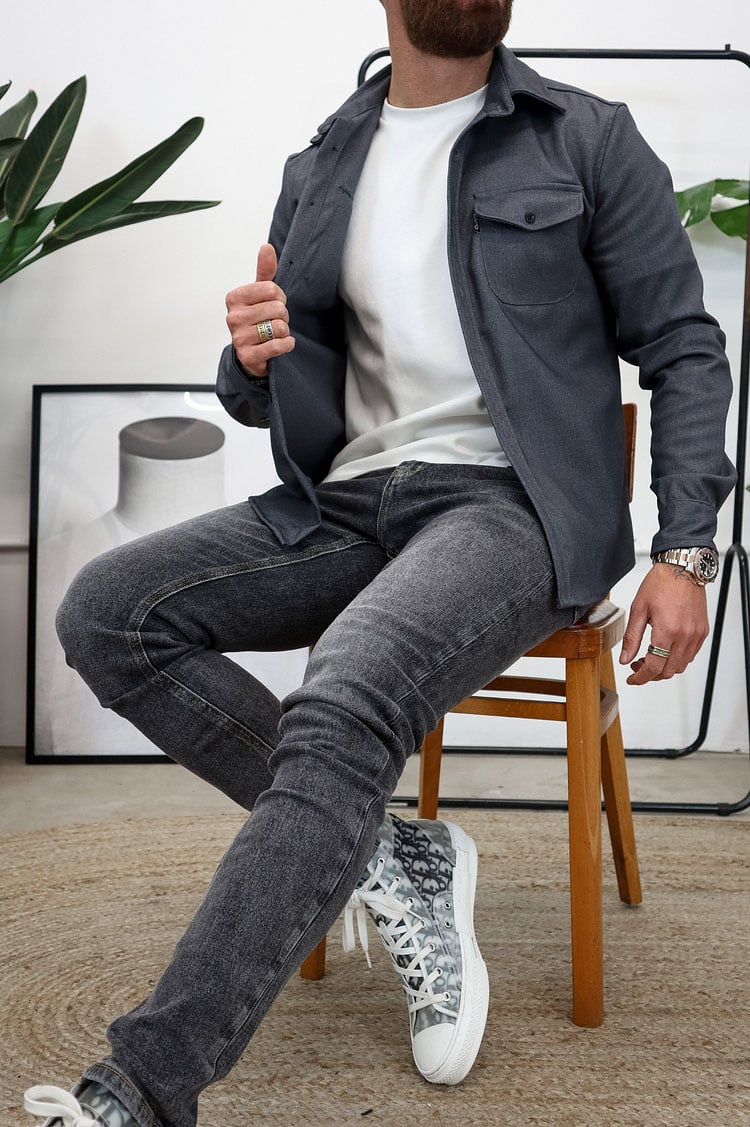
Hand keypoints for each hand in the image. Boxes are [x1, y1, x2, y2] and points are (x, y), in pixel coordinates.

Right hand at [225, 244, 295, 377]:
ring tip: (275, 333)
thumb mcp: (260, 294)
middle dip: (283, 316)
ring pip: (279, 327)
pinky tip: (281, 343)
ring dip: (284, 331)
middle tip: (274, 321)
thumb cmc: (257, 318)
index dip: (280, 298)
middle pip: (277, 308)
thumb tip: (266, 247)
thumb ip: (265, 272)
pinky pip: (278, 345)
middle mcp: (232, 317)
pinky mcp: (247, 356)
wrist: (251, 353)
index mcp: (234, 297)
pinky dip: (287, 344)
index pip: (271, 289)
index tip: (273, 304)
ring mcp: (238, 338)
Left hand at [619, 564, 709, 685]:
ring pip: (680, 666)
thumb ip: (631, 638)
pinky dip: (676, 659)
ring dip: (663, 668)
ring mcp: (696, 635)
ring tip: (649, 657)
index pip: (654, 667)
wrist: (682, 569)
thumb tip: (624, 658)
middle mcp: (685, 635)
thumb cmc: (660, 584)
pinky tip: (665, 650)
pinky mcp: (702, 632)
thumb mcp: (638, 609)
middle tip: (637, 666)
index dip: (640, 678)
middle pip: (668, 671)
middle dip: (650, 674)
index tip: (632, 679)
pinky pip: (690, 655)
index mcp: (667, 630)